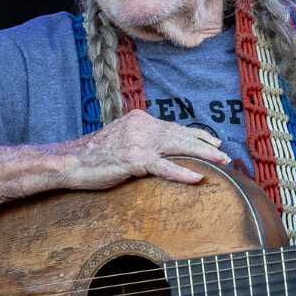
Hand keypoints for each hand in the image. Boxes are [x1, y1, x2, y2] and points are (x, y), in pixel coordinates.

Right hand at [61, 110, 231, 189]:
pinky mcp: (134, 159)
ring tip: (221, 162)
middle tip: (224, 154)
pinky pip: (164, 167)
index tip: (212, 141)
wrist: (71, 161)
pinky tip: (198, 177)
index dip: (195, 134)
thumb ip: (140, 139)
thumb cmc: (94, 155)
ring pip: (178, 147)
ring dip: (203, 155)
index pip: (173, 126)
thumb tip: (160, 149)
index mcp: (139, 118)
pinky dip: (183, 172)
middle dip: (205, 145)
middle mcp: (141, 125)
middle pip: (180, 135)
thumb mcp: (120, 139)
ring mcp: (138, 141)